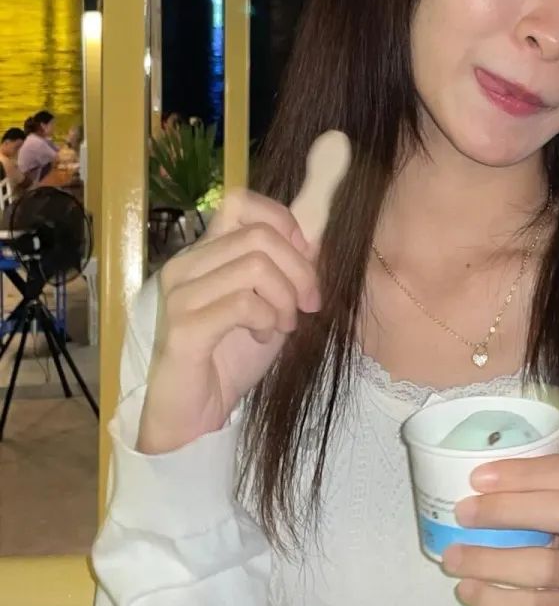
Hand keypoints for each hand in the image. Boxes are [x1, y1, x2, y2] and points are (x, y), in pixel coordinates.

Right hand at [138, 131, 350, 454]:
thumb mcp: (277, 300)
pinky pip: (243, 302)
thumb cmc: (235, 354)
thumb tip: (331, 191)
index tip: (307, 255)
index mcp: (207, 251)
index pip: (240, 200)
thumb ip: (297, 257)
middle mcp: (187, 265)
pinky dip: (268, 320)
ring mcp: (181, 294)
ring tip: (284, 323)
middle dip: (301, 269)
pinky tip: (262, 337)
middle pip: (260, 235)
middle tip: (309, 303)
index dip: (285, 220)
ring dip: (286, 298)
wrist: (197, 413)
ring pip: (255, 265)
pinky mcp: (183, 327)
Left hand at [442, 455, 558, 605]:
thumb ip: (534, 480)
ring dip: (492, 562)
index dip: (521, 474)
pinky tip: (466, 589)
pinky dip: (496, 600)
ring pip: (545, 567)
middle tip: (462, 513)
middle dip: (505, 511)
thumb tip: (474, 480)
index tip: (477, 478)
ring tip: (452, 558)